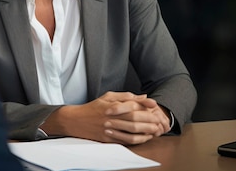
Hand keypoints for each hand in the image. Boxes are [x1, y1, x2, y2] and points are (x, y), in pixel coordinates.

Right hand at [41, 91, 167, 144]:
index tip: (155, 106)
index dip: (146, 105)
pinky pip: (126, 141)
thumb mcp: (108, 97)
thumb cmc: (93, 107)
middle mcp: (111, 117)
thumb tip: (143, 97)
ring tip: (155, 130)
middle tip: (158, 120)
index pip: (132, 104)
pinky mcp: (109, 138)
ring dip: (146, 131)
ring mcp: (110, 129)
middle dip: (149, 120)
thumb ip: (126, 96)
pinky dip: (138, 140)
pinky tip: (145, 138)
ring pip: (132, 131)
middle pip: (134, 118)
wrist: (76, 121)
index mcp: (112, 105)